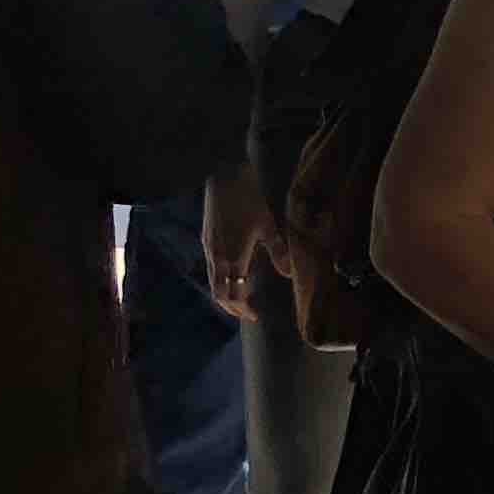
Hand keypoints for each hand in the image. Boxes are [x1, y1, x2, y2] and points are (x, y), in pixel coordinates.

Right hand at [204, 165, 276, 323]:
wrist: (224, 176)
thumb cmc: (248, 200)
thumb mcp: (268, 225)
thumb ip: (277, 251)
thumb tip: (288, 275)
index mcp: (233, 258)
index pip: (235, 294)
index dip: (243, 309)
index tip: (254, 316)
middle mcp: (217, 259)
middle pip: (219, 294)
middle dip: (232, 307)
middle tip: (246, 313)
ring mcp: (209, 249)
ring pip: (213, 283)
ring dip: (225, 295)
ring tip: (240, 298)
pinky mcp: (206, 240)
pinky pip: (211, 269)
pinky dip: (220, 280)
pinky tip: (232, 275)